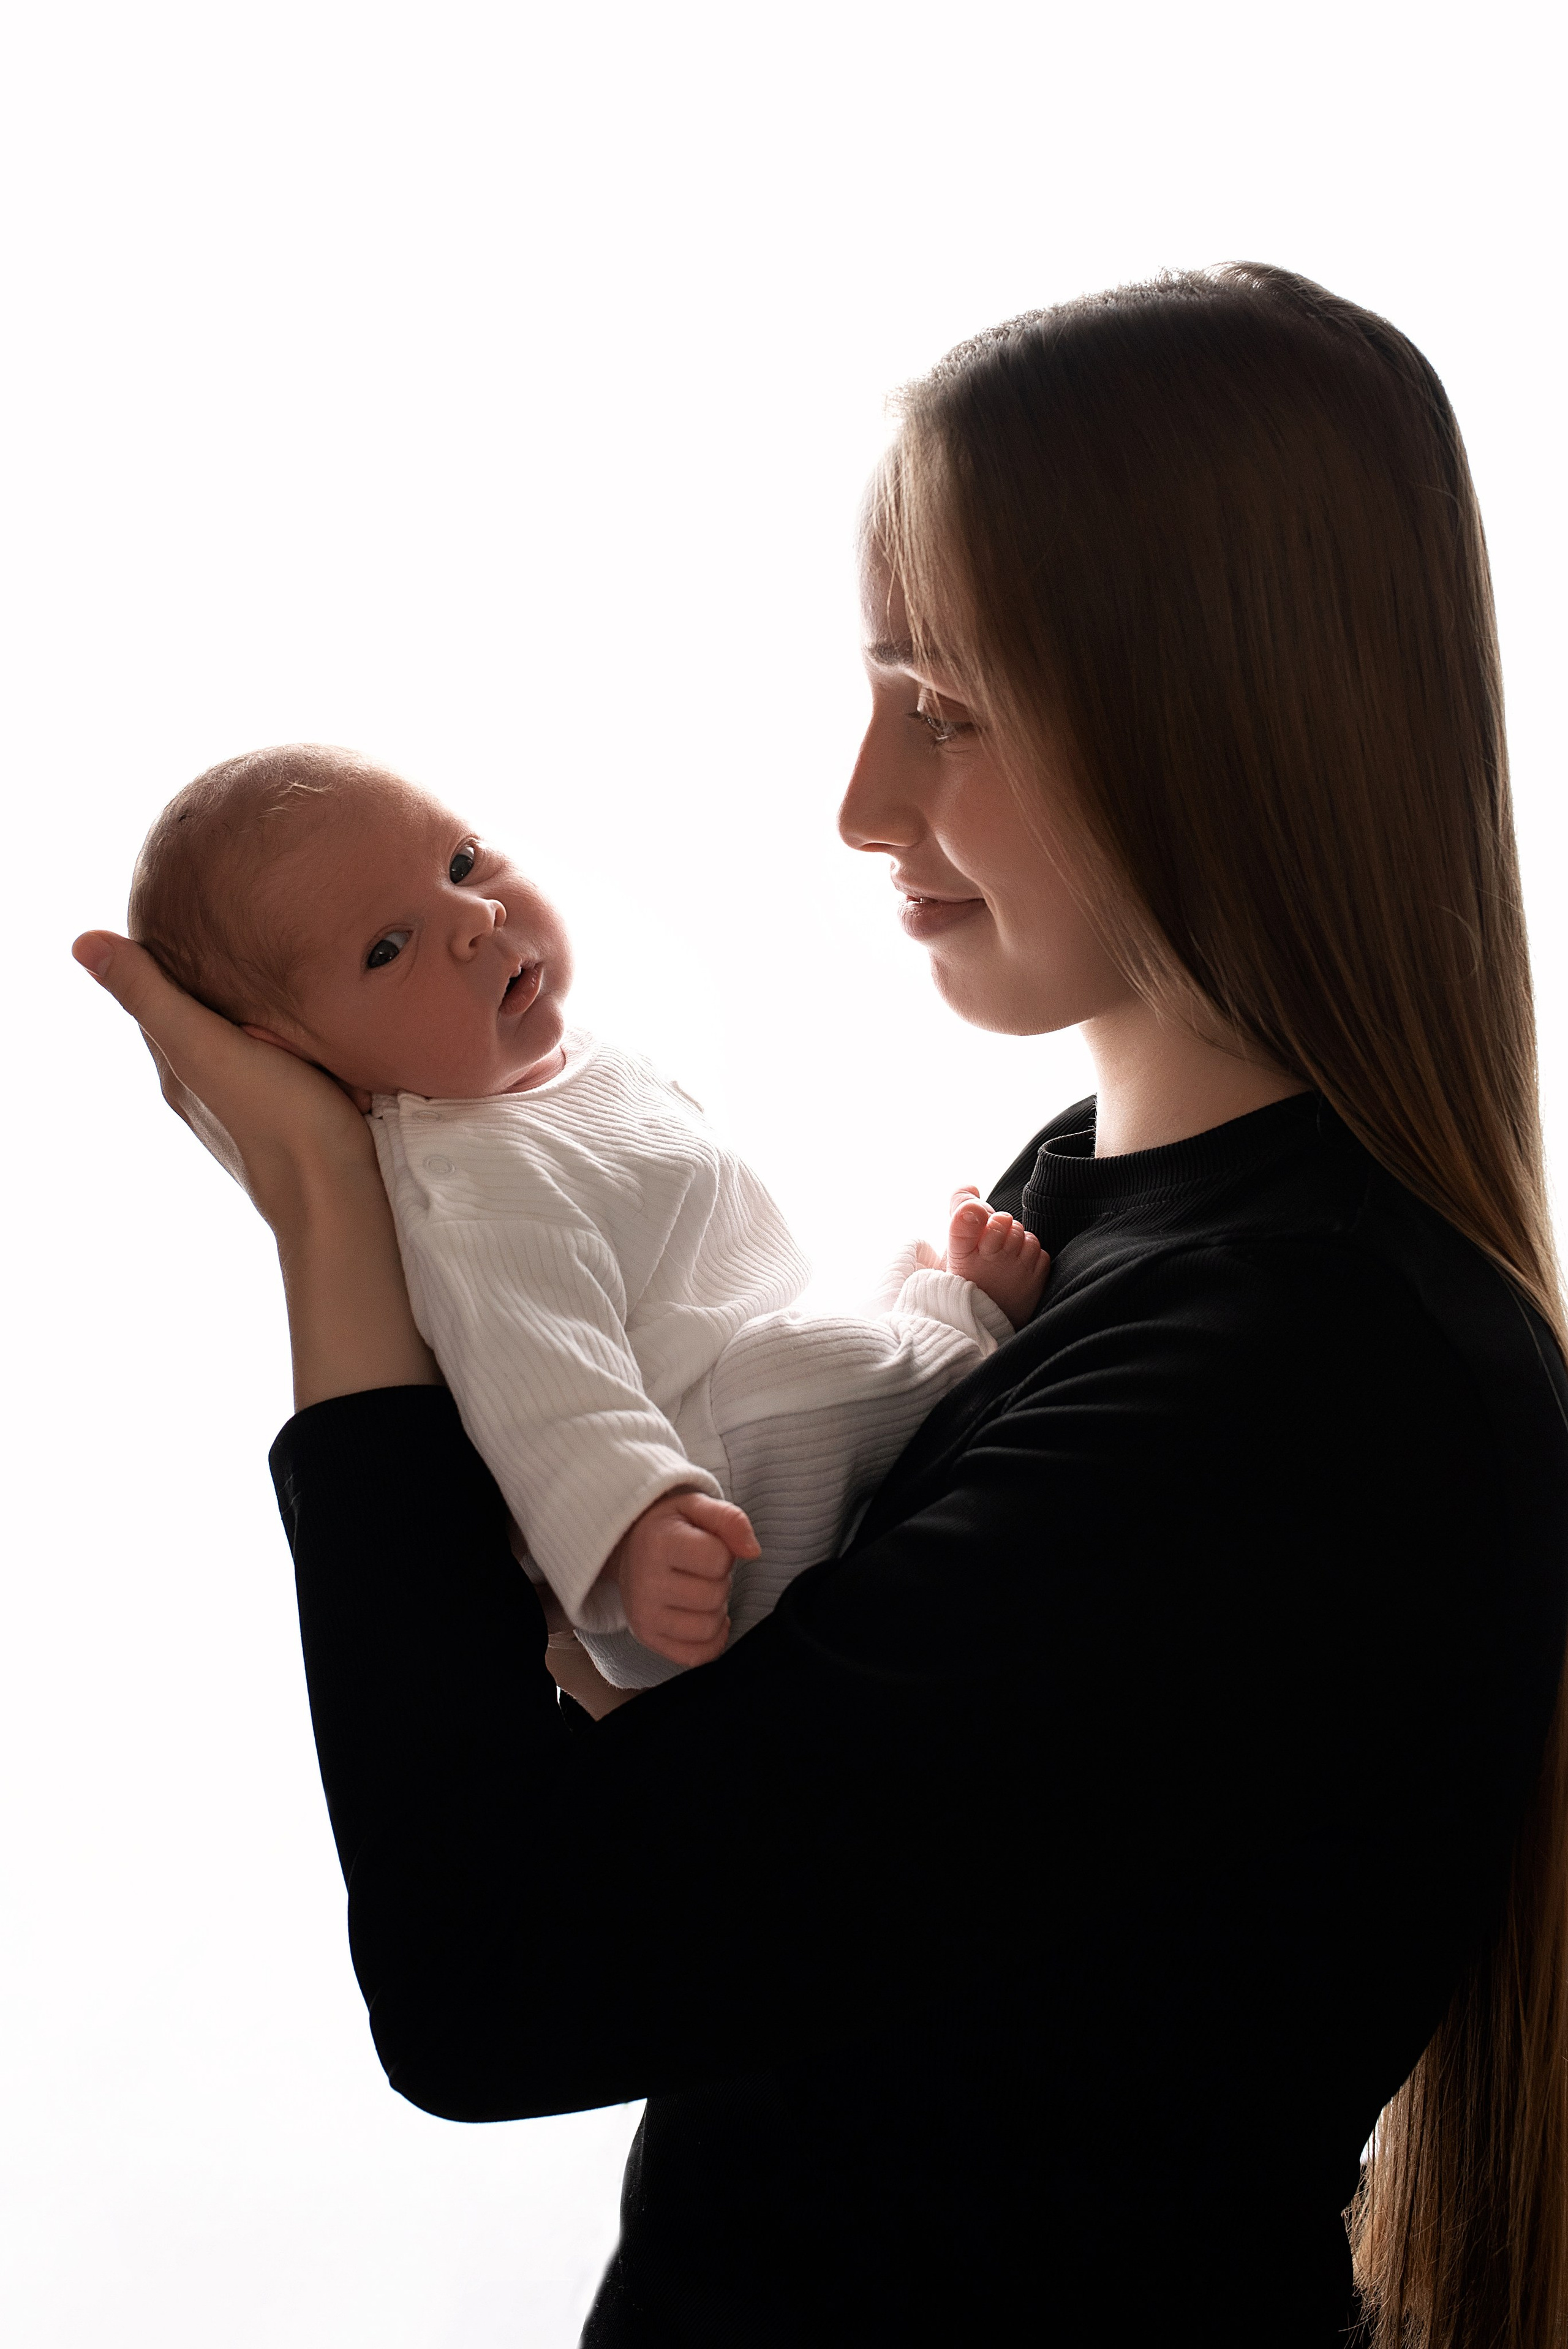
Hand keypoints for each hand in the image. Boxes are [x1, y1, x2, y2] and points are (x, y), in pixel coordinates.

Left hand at [71, 931, 375, 1233]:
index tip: (203, 923)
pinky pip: (284, 1068)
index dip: (175, 958)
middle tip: (258, 958)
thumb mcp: (206, 1045)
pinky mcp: (287, 1116)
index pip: (157, 997)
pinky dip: (296, 1052)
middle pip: (203, 1018)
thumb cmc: (275, 1117)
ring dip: (267, 1022)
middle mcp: (201, 1089)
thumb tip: (82, 943)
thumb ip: (152, 995)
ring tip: (292, 1001)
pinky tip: (318, 1050)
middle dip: (228, 990)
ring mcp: (244, 1106)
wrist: (334, 1196)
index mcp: (175, 1067)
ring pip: (246, 1043)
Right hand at [606, 1489, 760, 1668]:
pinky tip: (699, 1616)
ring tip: (696, 1590)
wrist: (627, 1546)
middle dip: (718, 1581)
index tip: (705, 1545)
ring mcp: (644, 1615)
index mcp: (657, 1543)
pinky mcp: (647, 1638)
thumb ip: (731, 1520)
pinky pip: (697, 1655)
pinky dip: (709, 1639)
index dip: (723, 1551)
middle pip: (715, 1596)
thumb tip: (753, 1552)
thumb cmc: (669, 1527)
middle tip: (699, 1570)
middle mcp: (645, 1583)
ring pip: (709, 1628)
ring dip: (714, 1610)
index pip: (719, 1559)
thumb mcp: (697, 1506)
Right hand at [947, 1184, 1050, 1328]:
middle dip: (999, 1227)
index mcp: (961, 1252)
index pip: (967, 1221)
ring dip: (1017, 1242)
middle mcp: (988, 1260)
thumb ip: (961, 1214)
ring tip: (1004, 1260)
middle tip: (991, 1247)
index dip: (973, 1212)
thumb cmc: (971, 1277)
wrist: (988, 1320)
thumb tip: (971, 1187)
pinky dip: (1031, 1256)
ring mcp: (1014, 1271)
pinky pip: (1039, 1250)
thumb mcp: (956, 1250)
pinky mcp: (1035, 1279)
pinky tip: (1017, 1268)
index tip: (975, 1210)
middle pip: (1003, 1220)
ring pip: (1023, 1234)